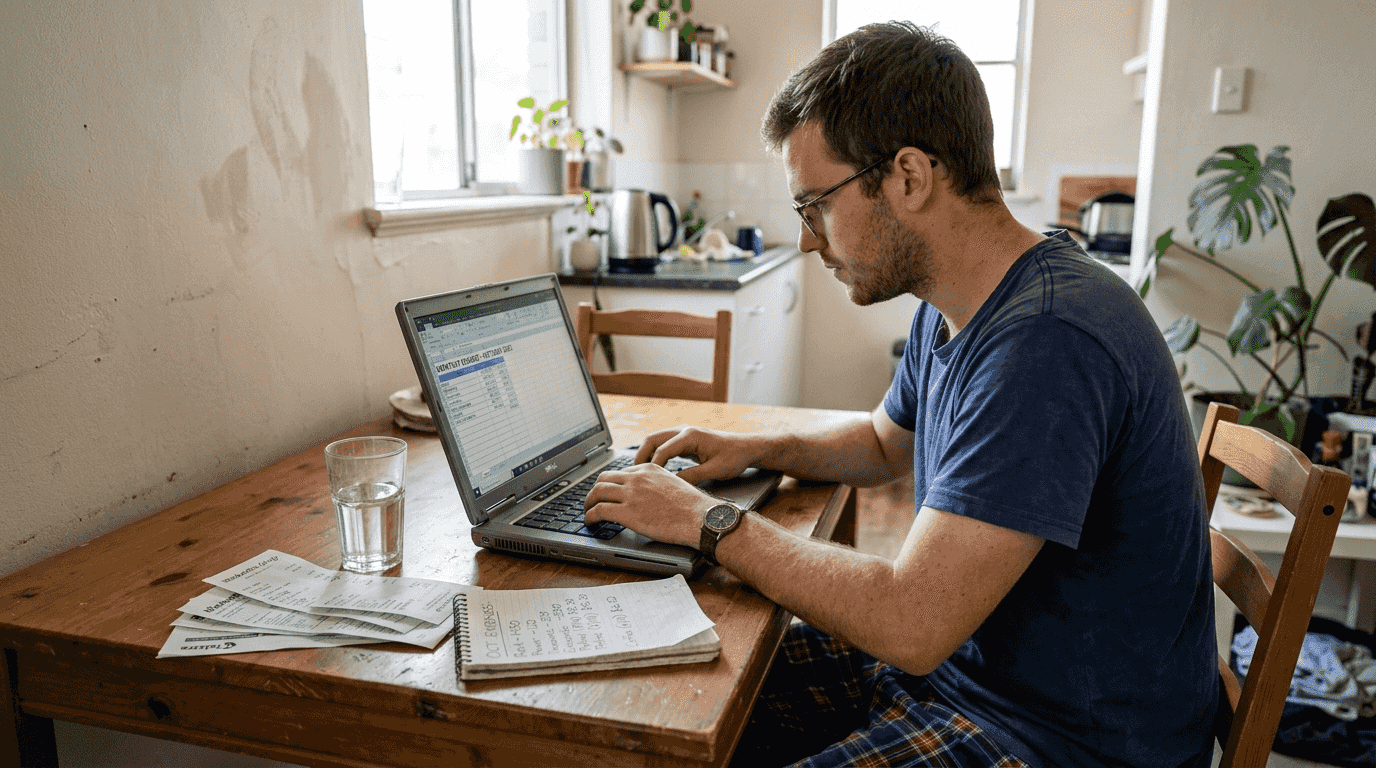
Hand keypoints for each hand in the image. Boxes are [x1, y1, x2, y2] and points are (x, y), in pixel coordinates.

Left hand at [583, 463, 716, 547]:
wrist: (699, 517)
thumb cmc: (692, 506)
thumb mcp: (673, 484)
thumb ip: (656, 484)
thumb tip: (648, 495)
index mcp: (648, 469)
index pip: (619, 472)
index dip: (610, 484)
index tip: (607, 493)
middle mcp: (636, 478)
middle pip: (603, 479)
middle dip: (595, 490)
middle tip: (592, 500)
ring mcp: (630, 494)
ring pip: (597, 493)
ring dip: (588, 503)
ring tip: (587, 512)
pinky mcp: (626, 512)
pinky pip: (598, 511)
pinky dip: (590, 516)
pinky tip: (590, 522)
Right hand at [635, 425, 762, 485]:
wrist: (746, 448)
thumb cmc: (734, 457)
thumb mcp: (715, 470)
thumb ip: (693, 477)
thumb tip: (672, 485)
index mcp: (691, 436)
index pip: (662, 450)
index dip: (652, 467)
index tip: (647, 482)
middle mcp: (684, 431)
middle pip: (652, 440)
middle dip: (641, 457)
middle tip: (635, 476)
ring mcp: (683, 434)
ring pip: (655, 441)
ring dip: (645, 455)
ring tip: (640, 474)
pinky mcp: (684, 441)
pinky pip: (662, 445)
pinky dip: (653, 455)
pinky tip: (652, 470)